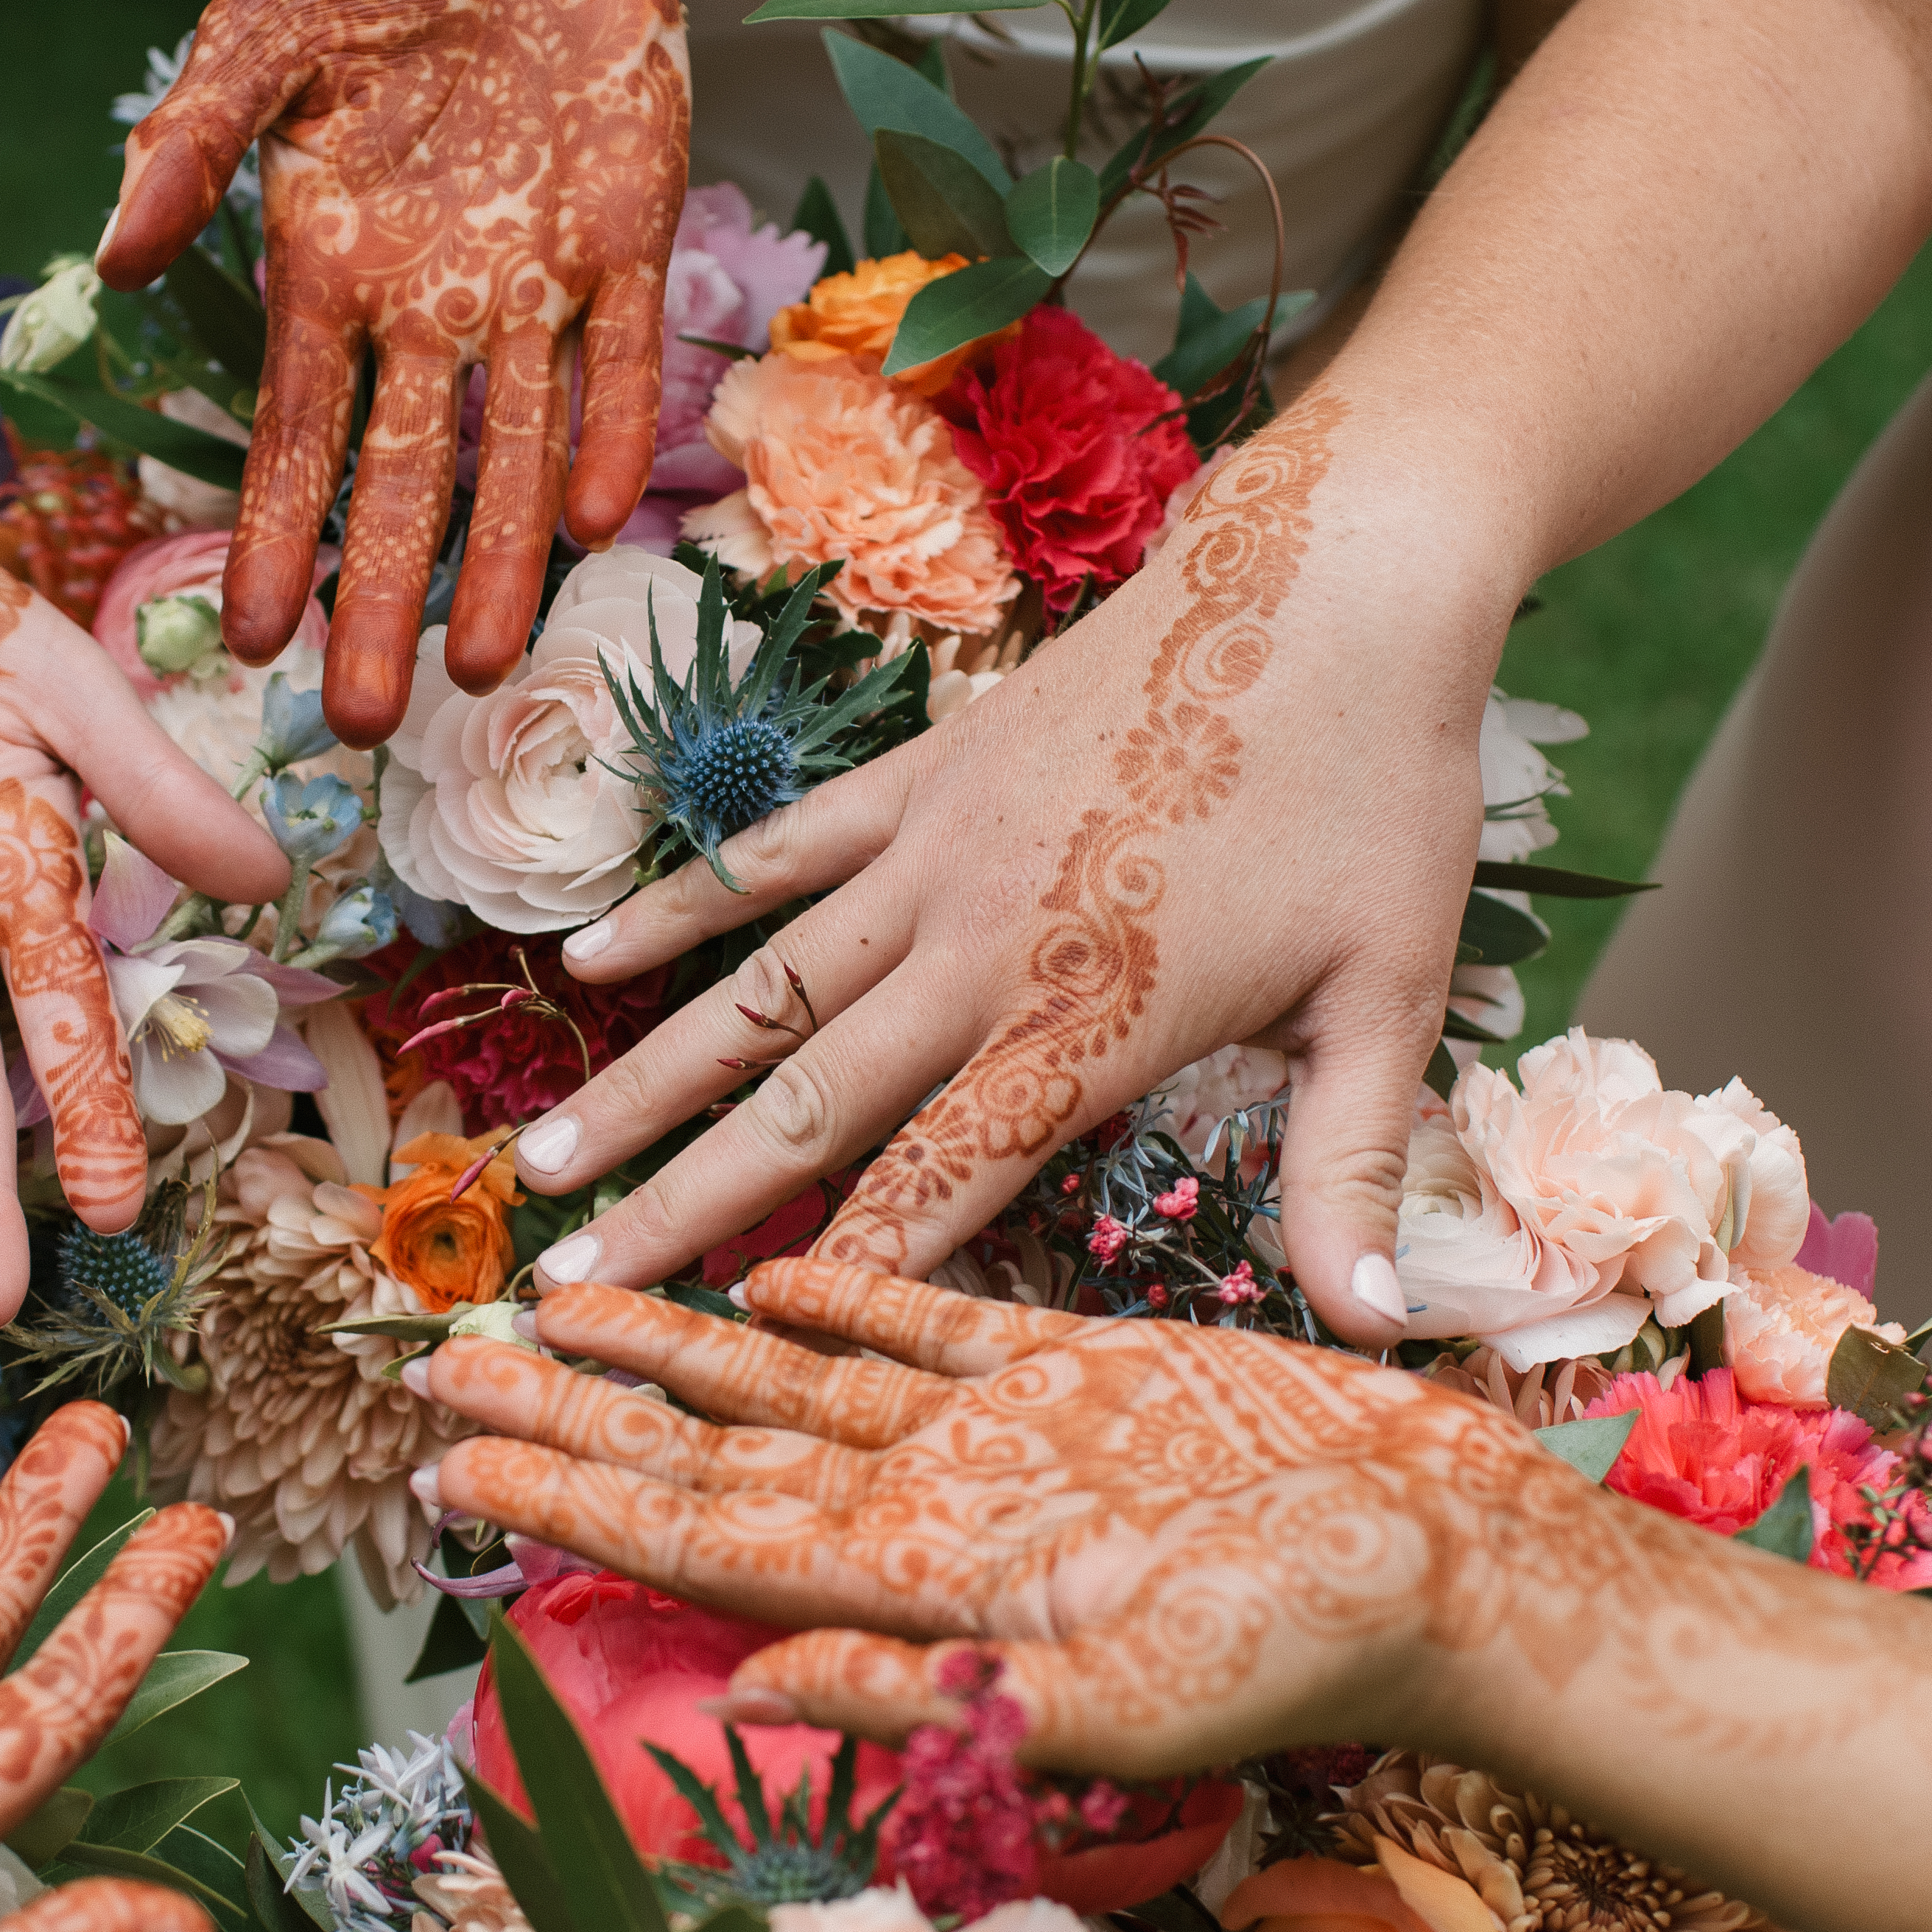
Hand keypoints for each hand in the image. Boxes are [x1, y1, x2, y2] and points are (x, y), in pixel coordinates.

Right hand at [94, 0, 689, 743]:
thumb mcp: (255, 36)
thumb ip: (187, 143)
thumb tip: (116, 257)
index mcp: (331, 271)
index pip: (295, 433)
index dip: (276, 535)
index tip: (248, 637)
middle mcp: (429, 303)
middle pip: (401, 477)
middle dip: (382, 597)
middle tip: (364, 720)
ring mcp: (532, 280)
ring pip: (515, 446)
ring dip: (500, 557)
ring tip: (482, 669)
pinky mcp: (627, 235)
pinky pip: (620, 354)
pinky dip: (612, 428)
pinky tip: (597, 522)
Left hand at [421, 1261, 1598, 1771]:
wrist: (1455, 1562)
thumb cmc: (1316, 1647)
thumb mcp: (1127, 1699)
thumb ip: (938, 1699)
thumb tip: (754, 1691)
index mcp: (921, 1584)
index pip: (698, 1537)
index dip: (570, 1501)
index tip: (449, 1470)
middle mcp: (927, 1512)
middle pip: (707, 1456)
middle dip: (570, 1417)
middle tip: (437, 1372)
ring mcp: (993, 1441)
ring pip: (787, 1381)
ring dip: (667, 1344)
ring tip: (547, 1301)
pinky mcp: (1072, 1373)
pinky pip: (922, 1325)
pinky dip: (838, 1295)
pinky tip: (758, 1271)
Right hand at [510, 397, 1499, 1339]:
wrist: (1337, 576)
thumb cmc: (1377, 793)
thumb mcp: (1389, 994)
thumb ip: (1351, 1170)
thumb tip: (1378, 1327)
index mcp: (1091, 1022)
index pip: (936, 1184)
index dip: (836, 1279)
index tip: (727, 1355)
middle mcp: (983, 950)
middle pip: (805, 1111)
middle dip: (681, 1212)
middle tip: (566, 1293)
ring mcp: (935, 855)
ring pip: (757, 994)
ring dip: (643, 1085)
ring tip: (542, 1164)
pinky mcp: (924, 774)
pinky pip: (777, 856)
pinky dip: (680, 909)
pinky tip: (584, 959)